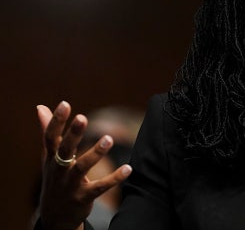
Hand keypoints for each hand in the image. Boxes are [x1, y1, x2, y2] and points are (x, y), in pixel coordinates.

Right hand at [37, 101, 131, 229]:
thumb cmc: (54, 178)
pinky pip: (100, 187)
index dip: (56, 121)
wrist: (54, 216)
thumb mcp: (48, 157)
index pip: (50, 137)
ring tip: (109, 138)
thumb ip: (47, 132)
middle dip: (73, 135)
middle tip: (83, 117)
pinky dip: (114, 178)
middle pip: (64, 150)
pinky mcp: (84, 197)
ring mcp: (70, 185)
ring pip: (82, 167)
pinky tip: (128, 168)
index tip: (64, 104)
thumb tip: (40, 107)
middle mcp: (58, 170)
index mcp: (50, 158)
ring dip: (96, 153)